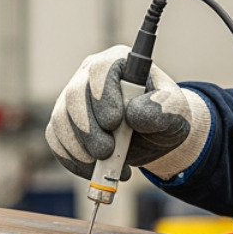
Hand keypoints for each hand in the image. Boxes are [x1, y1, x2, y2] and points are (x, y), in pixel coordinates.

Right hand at [44, 45, 211, 181]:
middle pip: (74, 96)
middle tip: (106, 152)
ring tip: (108, 164)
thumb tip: (133, 114)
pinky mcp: (64, 124)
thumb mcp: (176, 112)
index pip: (100, 69)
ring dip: (80, 149)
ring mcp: (73, 100)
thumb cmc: (165, 117)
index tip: (114, 122)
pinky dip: (73, 161)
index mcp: (118, 63)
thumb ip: (163, 109)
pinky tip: (96, 170)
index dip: (103, 95)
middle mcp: (89, 76)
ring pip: (60, 121)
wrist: (154, 137)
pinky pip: (56, 142)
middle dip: (88, 129)